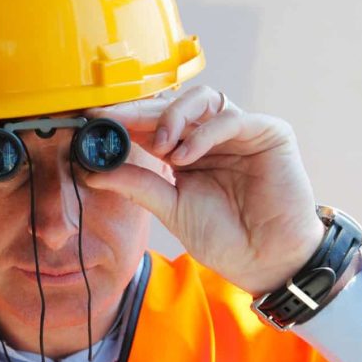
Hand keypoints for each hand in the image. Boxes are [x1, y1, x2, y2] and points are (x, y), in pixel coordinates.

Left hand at [85, 85, 324, 295]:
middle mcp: (212, 137)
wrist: (266, 261)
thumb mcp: (171, 209)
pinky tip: (186, 155)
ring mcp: (240, 132)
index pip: (152, 124)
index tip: (93, 121)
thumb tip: (92, 172)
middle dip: (140, 111)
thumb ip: (137, 185)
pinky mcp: (268, 133)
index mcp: (187, 152)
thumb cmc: (224, 237)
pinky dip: (203, 133)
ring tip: (160, 145)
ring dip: (173, 116)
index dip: (124, 120)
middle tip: (114, 119)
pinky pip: (231, 119)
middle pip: (173, 106)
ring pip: (202, 100)